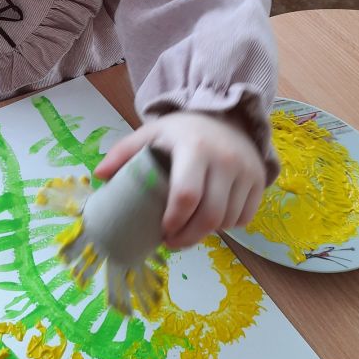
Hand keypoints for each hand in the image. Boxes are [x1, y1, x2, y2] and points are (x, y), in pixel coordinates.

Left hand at [94, 111, 264, 249]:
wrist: (227, 117)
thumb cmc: (182, 131)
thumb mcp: (151, 134)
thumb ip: (123, 152)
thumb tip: (98, 176)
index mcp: (194, 147)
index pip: (186, 195)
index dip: (174, 221)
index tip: (163, 231)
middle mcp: (224, 159)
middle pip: (210, 215)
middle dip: (189, 237)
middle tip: (172, 241)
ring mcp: (246, 171)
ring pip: (228, 220)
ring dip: (207, 233)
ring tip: (189, 229)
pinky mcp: (260, 180)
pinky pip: (244, 217)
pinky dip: (227, 226)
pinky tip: (211, 219)